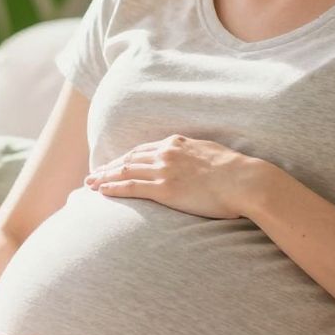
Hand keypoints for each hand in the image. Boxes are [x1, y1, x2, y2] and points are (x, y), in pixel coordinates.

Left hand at [83, 134, 273, 219]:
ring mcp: (164, 170)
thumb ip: (196, 155)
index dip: (125, 157)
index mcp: (177, 143)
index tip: (113, 164)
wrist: (245, 181)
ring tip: (89, 184)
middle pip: (129, 158)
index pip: (143, 150)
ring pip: (125, 171)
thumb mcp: (212, 154)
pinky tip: (101, 191)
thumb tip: (195, 162)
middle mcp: (166, 153)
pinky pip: (131, 187)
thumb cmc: (236, 172)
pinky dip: (113, 188)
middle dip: (108, 166)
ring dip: (104, 177)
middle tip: (93, 174)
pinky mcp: (165, 189)